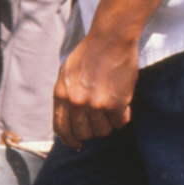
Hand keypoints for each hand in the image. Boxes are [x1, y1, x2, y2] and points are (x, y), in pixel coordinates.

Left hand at [52, 32, 137, 149]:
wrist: (110, 40)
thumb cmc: (89, 54)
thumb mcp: (66, 75)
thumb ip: (66, 96)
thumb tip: (68, 118)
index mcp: (61, 96)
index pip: (61, 129)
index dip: (69, 140)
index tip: (76, 144)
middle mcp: (76, 103)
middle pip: (84, 134)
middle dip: (92, 131)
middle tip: (99, 121)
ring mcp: (96, 105)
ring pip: (103, 132)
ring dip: (108, 124)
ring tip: (111, 110)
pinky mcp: (116, 103)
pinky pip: (121, 123)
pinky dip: (122, 117)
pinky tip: (122, 106)